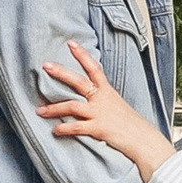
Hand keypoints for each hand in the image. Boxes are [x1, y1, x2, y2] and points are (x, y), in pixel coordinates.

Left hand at [38, 38, 166, 180]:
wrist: (142, 139)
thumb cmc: (129, 124)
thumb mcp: (117, 105)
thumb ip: (102, 100)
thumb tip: (88, 99)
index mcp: (107, 91)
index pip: (94, 68)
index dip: (82, 55)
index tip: (70, 43)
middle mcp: (102, 99)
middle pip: (78, 81)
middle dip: (61, 72)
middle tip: (45, 66)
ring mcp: (99, 113)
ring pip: (72, 106)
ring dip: (53, 108)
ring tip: (39, 110)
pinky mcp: (98, 128)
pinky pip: (76, 127)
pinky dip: (64, 129)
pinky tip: (55, 131)